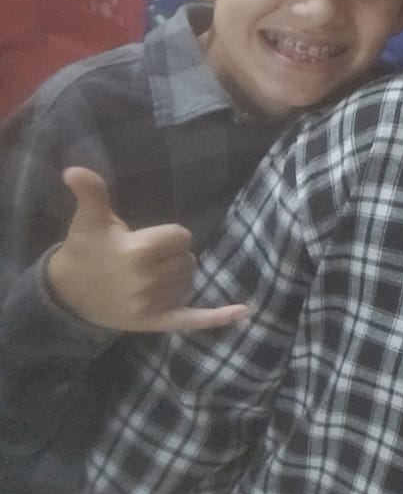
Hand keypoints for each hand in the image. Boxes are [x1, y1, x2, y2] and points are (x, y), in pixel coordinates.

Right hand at [43, 167, 248, 332]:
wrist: (65, 294)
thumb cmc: (84, 250)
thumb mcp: (89, 220)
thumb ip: (91, 193)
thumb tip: (75, 170)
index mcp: (138, 252)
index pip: (182, 237)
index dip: (167, 237)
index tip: (144, 241)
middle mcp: (148, 280)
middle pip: (188, 260)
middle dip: (171, 257)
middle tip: (144, 260)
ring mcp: (152, 304)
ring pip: (190, 282)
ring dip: (177, 277)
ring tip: (147, 276)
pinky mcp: (156, 323)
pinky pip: (193, 319)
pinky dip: (218, 317)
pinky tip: (244, 311)